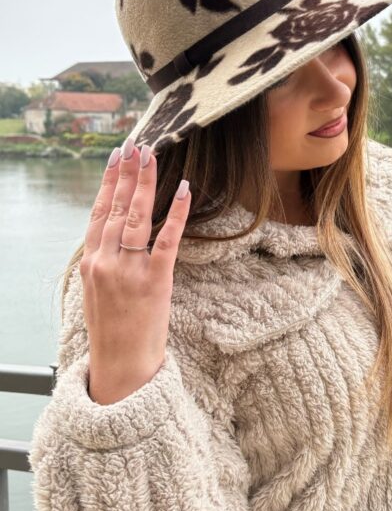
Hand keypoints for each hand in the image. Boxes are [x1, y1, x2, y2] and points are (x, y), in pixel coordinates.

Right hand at [81, 136, 190, 404]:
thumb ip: (102, 259)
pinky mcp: (155, 281)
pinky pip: (166, 240)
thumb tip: (111, 232)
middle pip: (116, 208)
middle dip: (128, 173)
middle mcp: (106, 262)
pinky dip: (175, 212)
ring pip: (136, 217)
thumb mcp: (95, 291)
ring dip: (145, 183)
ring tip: (152, 156)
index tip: (117, 157)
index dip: (109, 182)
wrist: (122, 366)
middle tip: (137, 145)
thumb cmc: (112, 328)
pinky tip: (183, 189)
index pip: (98, 212)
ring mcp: (129, 271)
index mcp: (90, 262)